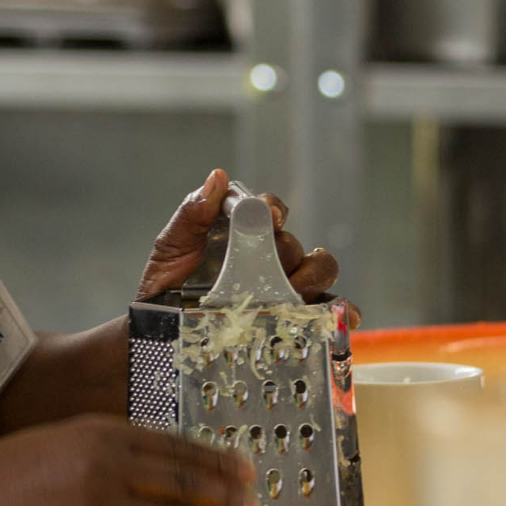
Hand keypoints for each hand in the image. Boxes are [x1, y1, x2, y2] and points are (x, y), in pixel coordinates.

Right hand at [0, 413, 253, 505]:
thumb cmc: (13, 468)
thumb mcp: (66, 439)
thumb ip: (112, 449)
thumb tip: (161, 470)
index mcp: (102, 431)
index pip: (173, 446)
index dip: (214, 461)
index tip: (244, 470)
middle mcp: (107, 464)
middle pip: (181, 482)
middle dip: (223, 497)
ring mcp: (101, 504)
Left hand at [136, 169, 356, 323]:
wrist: (161, 328)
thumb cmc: (165, 283)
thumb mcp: (172, 246)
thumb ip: (193, 213)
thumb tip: (217, 177)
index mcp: (241, 231)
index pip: (267, 209)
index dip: (272, 209)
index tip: (270, 218)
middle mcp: (267, 255)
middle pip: (294, 242)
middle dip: (286, 251)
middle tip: (269, 268)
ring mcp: (282, 285)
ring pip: (318, 269)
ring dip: (312, 277)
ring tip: (293, 292)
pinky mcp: (293, 315)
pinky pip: (327, 308)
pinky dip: (342, 309)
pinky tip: (344, 315)